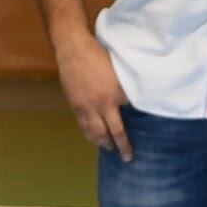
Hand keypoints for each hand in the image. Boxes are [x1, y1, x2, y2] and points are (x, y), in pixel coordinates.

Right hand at [53, 27, 131, 157]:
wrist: (74, 50)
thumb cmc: (100, 57)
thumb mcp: (120, 73)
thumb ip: (125, 92)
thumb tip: (132, 105)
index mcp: (112, 99)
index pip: (119, 128)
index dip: (124, 143)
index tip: (130, 154)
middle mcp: (98, 107)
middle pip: (104, 134)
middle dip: (112, 146)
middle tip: (120, 155)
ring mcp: (84, 106)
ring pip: (91, 131)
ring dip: (99, 141)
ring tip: (106, 146)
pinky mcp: (74, 103)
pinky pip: (81, 123)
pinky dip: (87, 132)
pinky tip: (92, 134)